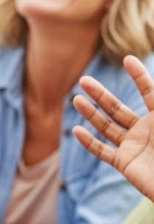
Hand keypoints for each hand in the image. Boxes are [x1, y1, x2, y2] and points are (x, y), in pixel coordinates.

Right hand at [73, 55, 153, 198]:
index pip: (149, 92)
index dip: (139, 76)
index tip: (128, 60)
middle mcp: (145, 131)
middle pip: (118, 108)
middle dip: (100, 94)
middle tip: (84, 80)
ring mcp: (133, 147)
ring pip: (107, 127)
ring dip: (91, 113)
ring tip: (76, 99)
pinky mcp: (125, 163)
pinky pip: (103, 151)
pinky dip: (89, 142)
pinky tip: (77, 130)